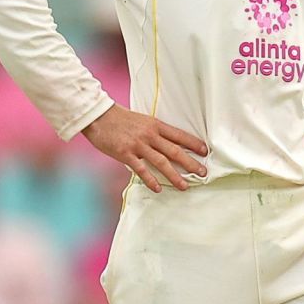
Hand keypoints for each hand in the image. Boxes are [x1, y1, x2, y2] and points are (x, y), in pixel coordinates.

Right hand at [81, 105, 207, 191]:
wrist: (98, 115)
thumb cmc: (119, 119)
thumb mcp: (141, 121)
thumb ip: (154, 132)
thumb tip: (166, 144)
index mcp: (155, 125)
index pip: (179, 135)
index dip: (193, 143)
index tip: (205, 151)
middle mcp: (150, 135)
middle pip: (175, 151)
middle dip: (190, 163)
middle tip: (202, 172)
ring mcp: (138, 145)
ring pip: (161, 162)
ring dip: (174, 175)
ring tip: (184, 186)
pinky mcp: (126, 153)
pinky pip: (141, 169)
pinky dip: (150, 180)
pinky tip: (158, 188)